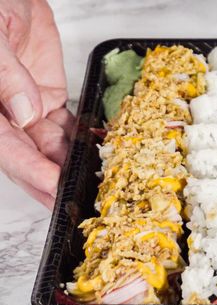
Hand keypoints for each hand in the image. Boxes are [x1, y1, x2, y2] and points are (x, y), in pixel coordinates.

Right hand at [0, 0, 71, 208]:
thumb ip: (6, 76)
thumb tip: (24, 113)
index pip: (5, 147)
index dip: (28, 169)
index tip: (51, 185)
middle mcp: (2, 112)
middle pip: (26, 155)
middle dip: (49, 181)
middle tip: (72, 204)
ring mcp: (26, 106)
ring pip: (48, 145)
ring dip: (68, 165)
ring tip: (89, 186)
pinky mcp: (47, 96)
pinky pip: (65, 124)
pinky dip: (80, 139)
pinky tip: (94, 155)